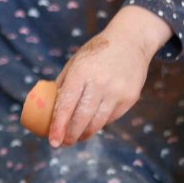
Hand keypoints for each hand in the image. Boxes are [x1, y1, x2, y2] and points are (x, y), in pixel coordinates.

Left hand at [49, 6, 171, 146]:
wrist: (132, 40)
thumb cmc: (98, 51)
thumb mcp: (76, 61)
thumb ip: (64, 84)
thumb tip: (51, 110)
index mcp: (81, 72)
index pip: (66, 105)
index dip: (58, 126)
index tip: (52, 141)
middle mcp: (100, 83)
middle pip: (82, 119)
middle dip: (70, 135)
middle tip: (63, 143)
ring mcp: (117, 92)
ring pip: (97, 123)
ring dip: (85, 133)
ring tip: (77, 136)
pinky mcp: (130, 98)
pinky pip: (111, 118)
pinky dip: (100, 123)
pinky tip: (94, 123)